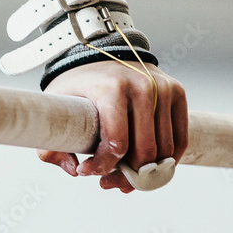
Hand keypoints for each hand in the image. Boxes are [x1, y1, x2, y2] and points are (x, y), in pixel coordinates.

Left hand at [39, 61, 187, 192]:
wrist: (100, 51)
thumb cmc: (79, 85)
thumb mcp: (57, 106)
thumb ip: (52, 143)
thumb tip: (75, 170)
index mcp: (111, 89)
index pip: (117, 144)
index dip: (102, 167)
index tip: (86, 171)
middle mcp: (142, 86)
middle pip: (144, 152)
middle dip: (125, 176)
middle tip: (107, 181)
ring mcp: (163, 89)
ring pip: (164, 151)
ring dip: (146, 173)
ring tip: (125, 176)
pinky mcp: (177, 93)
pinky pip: (179, 140)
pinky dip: (167, 161)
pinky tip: (147, 167)